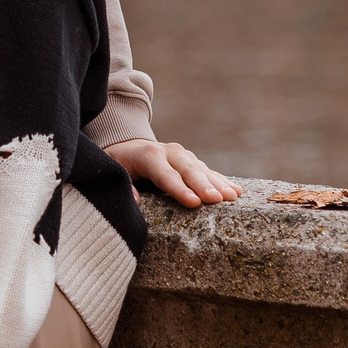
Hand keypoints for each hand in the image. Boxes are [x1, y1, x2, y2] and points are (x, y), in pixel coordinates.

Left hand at [107, 138, 241, 208]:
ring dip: (218, 183)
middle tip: (218, 200)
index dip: (179, 189)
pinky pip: (208, 172)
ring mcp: (182, 155)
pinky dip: (221, 181)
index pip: (164, 174)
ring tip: (232, 197)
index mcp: (147, 155)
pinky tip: (235, 192)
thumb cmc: (118, 163)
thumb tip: (135, 201)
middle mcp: (168, 152)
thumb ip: (122, 184)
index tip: (194, 203)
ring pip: (201, 170)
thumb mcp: (111, 169)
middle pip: (187, 171)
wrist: (126, 145)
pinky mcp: (191, 161)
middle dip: (204, 185)